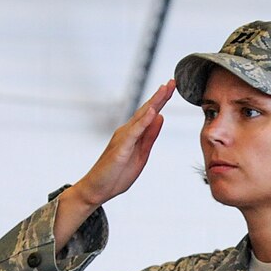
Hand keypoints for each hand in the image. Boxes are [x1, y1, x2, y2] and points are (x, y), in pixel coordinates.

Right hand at [76, 80, 175, 205]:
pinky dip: (143, 122)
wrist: (97, 189)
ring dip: (153, 103)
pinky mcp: (120, 149)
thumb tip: (160, 117)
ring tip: (164, 89)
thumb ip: (150, 135)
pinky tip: (153, 112)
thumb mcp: (142, 154)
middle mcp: (127, 132)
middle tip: (172, 81)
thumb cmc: (117, 174)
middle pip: (146, 111)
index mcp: (134, 134)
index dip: (161, 100)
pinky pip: (134, 133)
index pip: (150, 114)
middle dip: (160, 96)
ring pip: (141, 118)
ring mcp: (123, 139)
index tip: (172, 87)